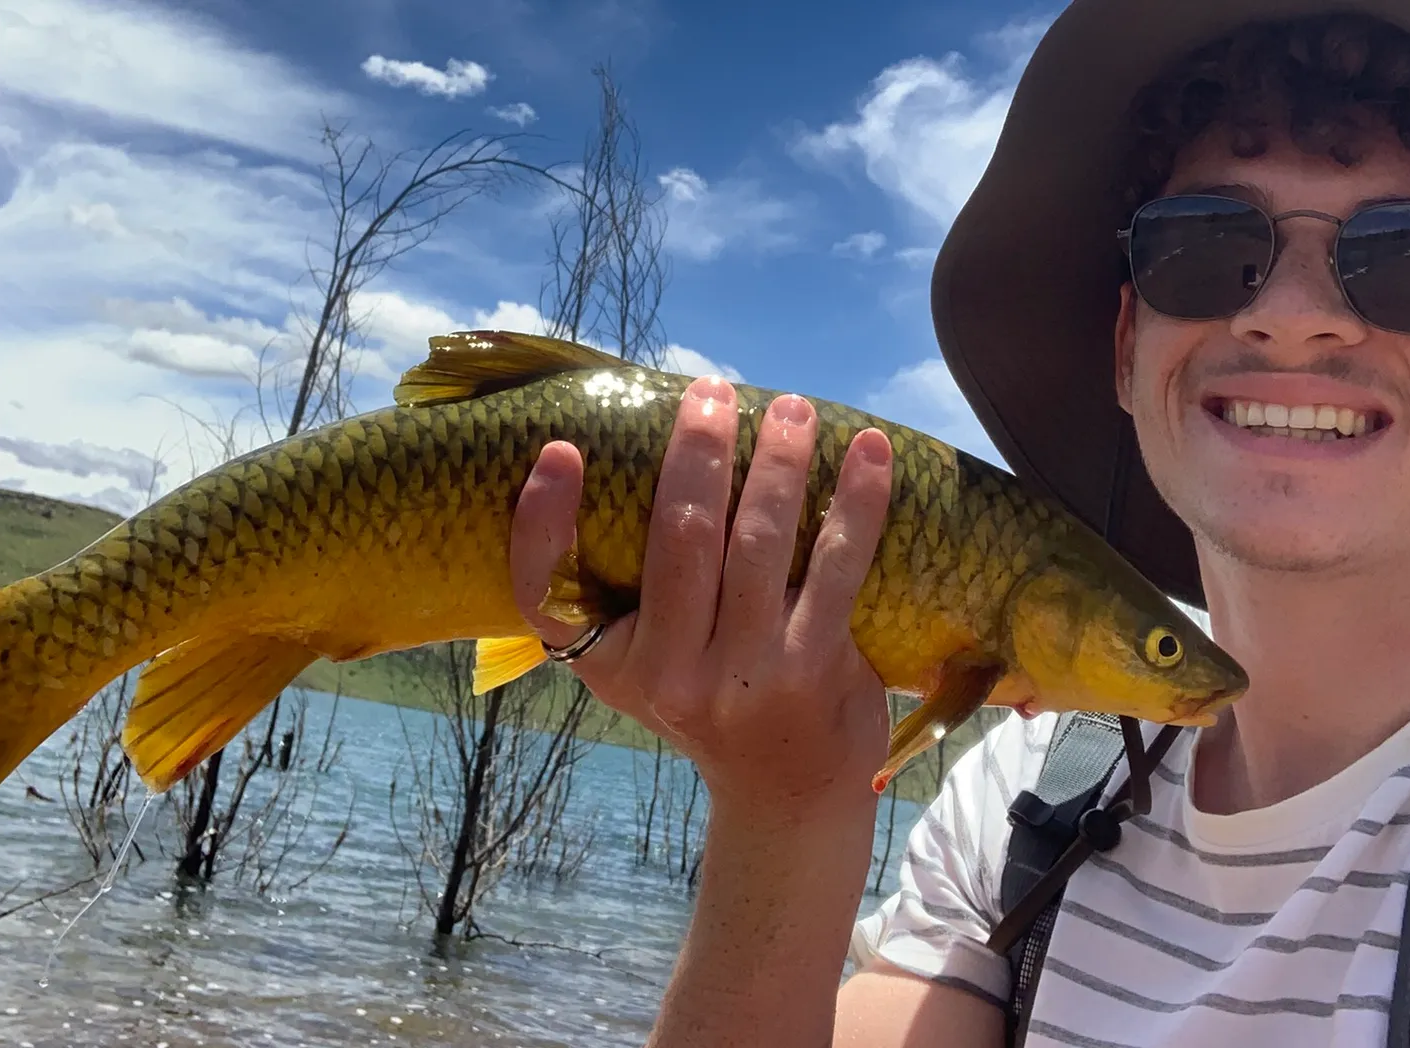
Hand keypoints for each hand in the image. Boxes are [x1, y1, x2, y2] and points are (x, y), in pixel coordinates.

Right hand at [509, 376, 894, 818]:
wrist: (785, 792)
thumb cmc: (705, 703)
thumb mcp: (639, 666)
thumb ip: (619, 594)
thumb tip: (624, 465)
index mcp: (611, 663)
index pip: (549, 592)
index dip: (542, 520)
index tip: (560, 450)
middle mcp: (669, 673)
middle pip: (675, 540)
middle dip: (695, 453)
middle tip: (709, 392)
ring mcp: (745, 672)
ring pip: (757, 542)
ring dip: (776, 463)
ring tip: (789, 408)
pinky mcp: (813, 667)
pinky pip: (835, 565)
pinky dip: (855, 502)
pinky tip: (867, 451)